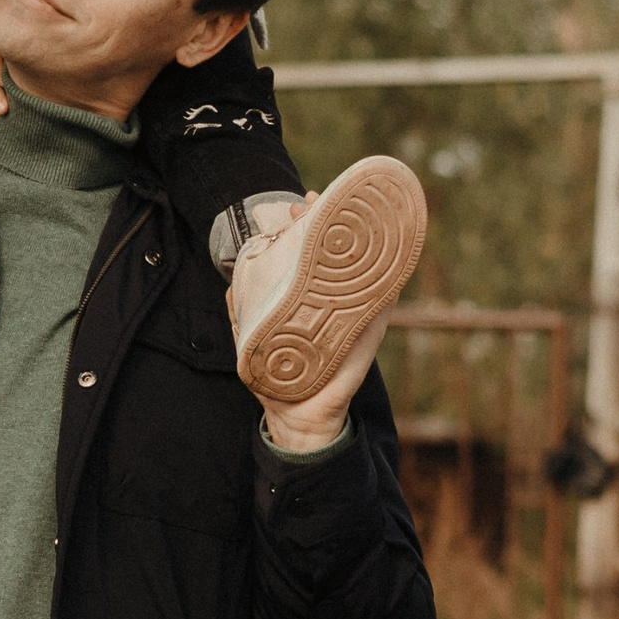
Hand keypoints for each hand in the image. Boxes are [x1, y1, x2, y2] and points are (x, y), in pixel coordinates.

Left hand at [227, 198, 383, 459]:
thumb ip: (243, 309)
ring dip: (359, 241)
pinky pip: (383, 301)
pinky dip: (388, 280)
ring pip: (362, 269)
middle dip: (328, 222)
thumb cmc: (280, 376)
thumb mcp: (253, 338)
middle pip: (336, 253)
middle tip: (316, 201)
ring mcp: (355, 314)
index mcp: (306, 297)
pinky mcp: (370, 332)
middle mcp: (334, 300)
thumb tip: (231, 281)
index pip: (306, 254)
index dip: (302, 228)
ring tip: (347, 213)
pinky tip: (388, 257)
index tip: (293, 208)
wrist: (299, 417)